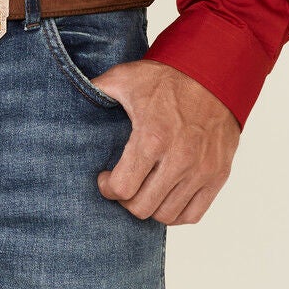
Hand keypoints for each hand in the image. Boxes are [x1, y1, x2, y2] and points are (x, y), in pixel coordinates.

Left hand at [91, 59, 240, 224]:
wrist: (213, 73)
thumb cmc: (166, 77)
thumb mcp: (125, 77)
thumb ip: (97, 89)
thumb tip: (70, 93)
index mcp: (152, 137)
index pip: (123, 189)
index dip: (107, 188)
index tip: (105, 178)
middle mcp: (179, 159)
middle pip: (142, 208)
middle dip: (126, 200)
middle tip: (123, 184)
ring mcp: (201, 170)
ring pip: (166, 215)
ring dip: (150, 206)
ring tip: (143, 189)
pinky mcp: (218, 175)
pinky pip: (193, 214)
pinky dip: (176, 212)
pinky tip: (165, 195)